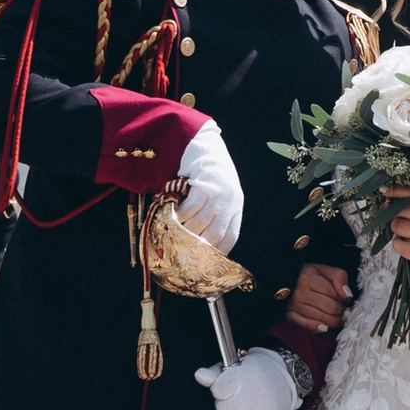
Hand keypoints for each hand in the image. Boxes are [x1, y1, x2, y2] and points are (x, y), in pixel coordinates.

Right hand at [174, 119, 244, 251]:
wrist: (205, 146)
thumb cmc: (208, 175)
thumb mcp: (219, 195)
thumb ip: (213, 215)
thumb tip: (195, 243)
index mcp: (235, 207)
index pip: (230, 238)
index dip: (217, 253)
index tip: (203, 263)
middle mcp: (231, 202)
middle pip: (215, 235)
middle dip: (198, 248)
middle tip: (182, 254)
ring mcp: (219, 194)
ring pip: (201, 224)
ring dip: (186, 232)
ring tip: (174, 234)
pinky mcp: (205, 185)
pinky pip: (191, 208)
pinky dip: (182, 215)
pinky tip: (174, 215)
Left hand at [195, 346, 299, 409]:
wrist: (283, 380)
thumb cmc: (252, 374)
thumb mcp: (234, 368)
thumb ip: (214, 374)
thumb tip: (199, 375)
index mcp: (243, 377)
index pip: (219, 389)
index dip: (218, 390)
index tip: (225, 387)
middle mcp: (251, 395)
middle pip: (222, 408)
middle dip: (224, 405)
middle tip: (234, 399)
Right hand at [283, 260, 350, 334]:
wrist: (281, 280)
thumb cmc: (306, 276)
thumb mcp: (321, 269)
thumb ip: (338, 276)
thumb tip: (347, 295)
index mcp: (309, 278)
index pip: (333, 293)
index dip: (344, 298)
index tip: (346, 300)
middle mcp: (300, 292)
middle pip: (329, 307)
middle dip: (341, 311)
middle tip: (344, 311)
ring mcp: (294, 305)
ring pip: (320, 318)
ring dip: (334, 321)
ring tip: (338, 319)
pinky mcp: (289, 315)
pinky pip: (305, 325)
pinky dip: (316, 328)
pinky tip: (324, 328)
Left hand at [387, 192, 409, 274]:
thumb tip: (404, 203)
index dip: (396, 191)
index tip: (385, 191)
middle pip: (402, 209)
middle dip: (393, 211)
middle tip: (393, 215)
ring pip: (399, 226)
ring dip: (395, 227)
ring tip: (400, 229)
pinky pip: (402, 246)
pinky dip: (397, 243)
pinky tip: (401, 242)